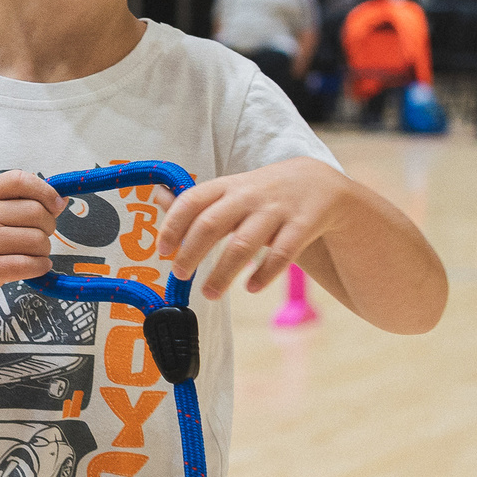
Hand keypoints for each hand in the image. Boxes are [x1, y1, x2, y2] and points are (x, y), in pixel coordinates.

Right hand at [0, 169, 59, 311]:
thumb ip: (22, 204)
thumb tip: (61, 200)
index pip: (20, 180)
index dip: (45, 190)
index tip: (55, 205)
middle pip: (37, 212)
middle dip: (49, 228)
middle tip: (37, 237)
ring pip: (38, 241)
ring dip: (43, 251)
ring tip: (30, 254)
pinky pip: (30, 264)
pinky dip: (40, 267)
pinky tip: (33, 267)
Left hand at [154, 157, 351, 300]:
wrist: (319, 183)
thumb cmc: (263, 194)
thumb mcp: (230, 190)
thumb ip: (196, 200)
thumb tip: (157, 196)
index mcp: (227, 186)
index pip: (192, 201)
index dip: (173, 225)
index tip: (162, 251)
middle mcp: (249, 195)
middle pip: (212, 223)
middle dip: (192, 252)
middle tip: (180, 275)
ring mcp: (276, 210)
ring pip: (244, 244)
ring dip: (223, 272)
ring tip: (209, 293)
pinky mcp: (302, 224)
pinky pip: (281, 253)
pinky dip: (264, 273)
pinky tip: (251, 287)